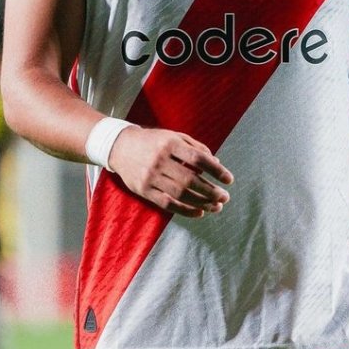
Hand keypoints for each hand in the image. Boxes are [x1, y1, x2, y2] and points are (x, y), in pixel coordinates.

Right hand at [107, 127, 233, 217]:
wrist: (119, 146)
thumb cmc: (153, 141)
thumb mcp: (173, 136)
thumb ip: (195, 147)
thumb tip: (216, 163)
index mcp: (169, 143)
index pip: (198, 159)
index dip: (216, 170)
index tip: (229, 179)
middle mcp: (159, 160)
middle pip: (190, 180)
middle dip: (211, 191)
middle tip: (225, 197)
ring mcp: (150, 176)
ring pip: (180, 194)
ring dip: (202, 202)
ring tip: (216, 206)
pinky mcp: (144, 190)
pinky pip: (167, 204)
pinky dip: (185, 210)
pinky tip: (200, 213)